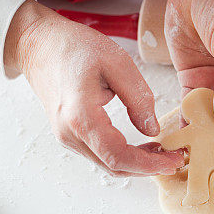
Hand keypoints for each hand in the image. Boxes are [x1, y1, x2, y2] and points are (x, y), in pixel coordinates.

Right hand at [5, 1, 183, 175]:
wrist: (38, 45)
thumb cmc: (72, 48)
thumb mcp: (116, 62)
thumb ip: (138, 97)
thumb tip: (152, 129)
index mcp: (81, 116)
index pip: (118, 156)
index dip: (149, 165)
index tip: (173, 160)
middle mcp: (70, 134)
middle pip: (114, 167)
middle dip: (148, 168)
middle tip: (175, 159)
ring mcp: (67, 138)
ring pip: (108, 165)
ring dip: (137, 164)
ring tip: (163, 151)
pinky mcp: (70, 136)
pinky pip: (101, 155)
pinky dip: (124, 156)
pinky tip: (143, 146)